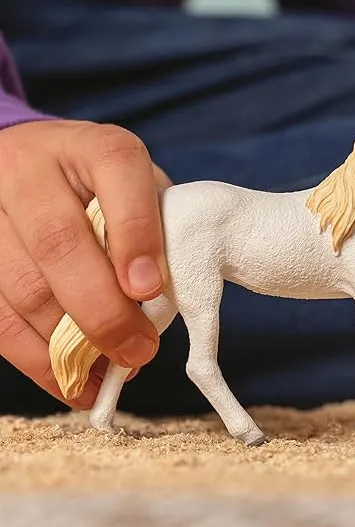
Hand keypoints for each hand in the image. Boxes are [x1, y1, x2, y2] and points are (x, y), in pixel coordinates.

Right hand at [0, 120, 170, 407]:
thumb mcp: (137, 188)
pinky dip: (35, 358)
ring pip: (21, 286)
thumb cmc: (102, 187)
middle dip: (102, 309)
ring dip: (68, 344)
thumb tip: (162, 302)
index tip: (149, 289)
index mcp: (91, 146)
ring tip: (111, 371)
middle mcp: (30, 168)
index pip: (116, 173)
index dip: (134, 235)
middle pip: (59, 242)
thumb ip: (155, 229)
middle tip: (139, 350)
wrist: (28, 163)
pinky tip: (70, 381)